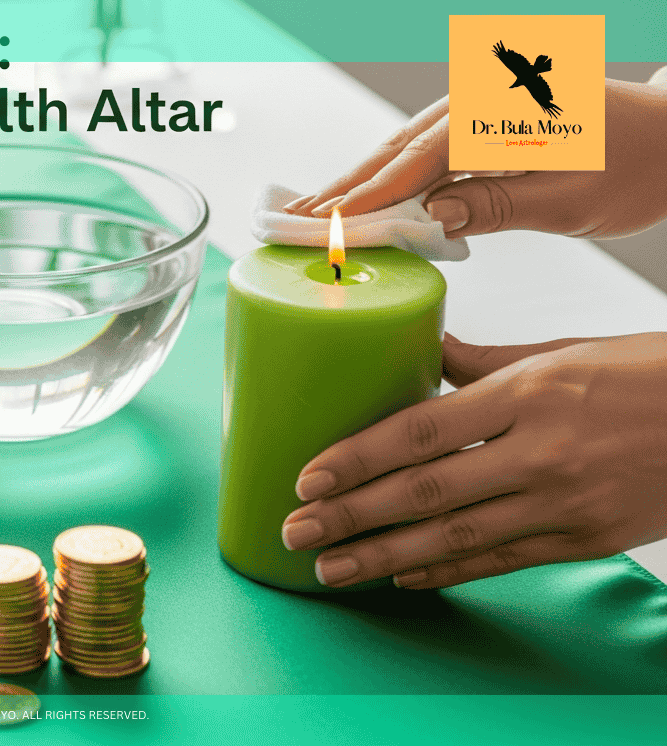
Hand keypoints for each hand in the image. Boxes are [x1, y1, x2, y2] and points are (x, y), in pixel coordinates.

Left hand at [281, 332, 666, 588]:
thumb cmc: (649, 374)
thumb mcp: (567, 353)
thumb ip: (488, 362)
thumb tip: (425, 348)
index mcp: (529, 394)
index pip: (420, 432)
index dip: (356, 458)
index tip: (306, 476)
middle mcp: (541, 453)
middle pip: (424, 492)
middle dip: (350, 516)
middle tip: (295, 531)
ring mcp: (564, 503)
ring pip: (454, 538)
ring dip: (383, 557)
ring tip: (330, 569)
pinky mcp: (586, 540)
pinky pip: (501, 561)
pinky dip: (448, 571)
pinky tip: (403, 577)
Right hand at [283, 79, 666, 239]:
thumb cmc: (640, 167)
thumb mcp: (573, 199)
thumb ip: (495, 204)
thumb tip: (428, 218)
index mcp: (503, 113)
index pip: (417, 164)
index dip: (363, 200)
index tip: (319, 228)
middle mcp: (481, 102)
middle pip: (394, 152)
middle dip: (339, 191)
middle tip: (287, 224)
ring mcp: (476, 109)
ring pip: (399, 151)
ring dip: (354, 184)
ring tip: (305, 215)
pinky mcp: (478, 122)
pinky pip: (419, 152)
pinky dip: (384, 177)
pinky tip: (355, 197)